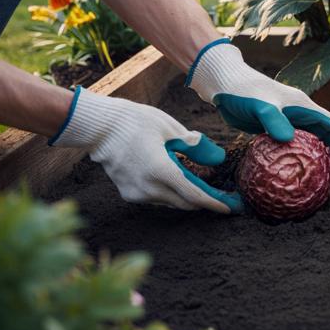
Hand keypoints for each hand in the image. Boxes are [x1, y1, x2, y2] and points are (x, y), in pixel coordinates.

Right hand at [50, 87, 242, 213]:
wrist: (100, 126)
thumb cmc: (137, 122)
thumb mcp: (171, 129)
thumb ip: (195, 147)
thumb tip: (218, 159)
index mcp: (160, 170)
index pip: (194, 195)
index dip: (214, 203)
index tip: (229, 208)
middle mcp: (148, 188)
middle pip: (184, 203)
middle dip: (204, 201)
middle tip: (221, 196)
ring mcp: (136, 193)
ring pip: (170, 202)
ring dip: (185, 196)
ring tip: (200, 184)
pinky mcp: (128, 193)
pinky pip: (156, 198)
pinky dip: (169, 192)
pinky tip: (175, 179)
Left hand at [187, 39, 329, 193]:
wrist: (225, 86)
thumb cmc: (243, 93)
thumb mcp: (259, 106)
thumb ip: (273, 120)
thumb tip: (287, 138)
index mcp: (306, 107)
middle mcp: (304, 116)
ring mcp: (293, 126)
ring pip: (318, 150)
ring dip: (329, 169)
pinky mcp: (280, 133)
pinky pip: (300, 154)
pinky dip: (307, 168)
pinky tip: (305, 186)